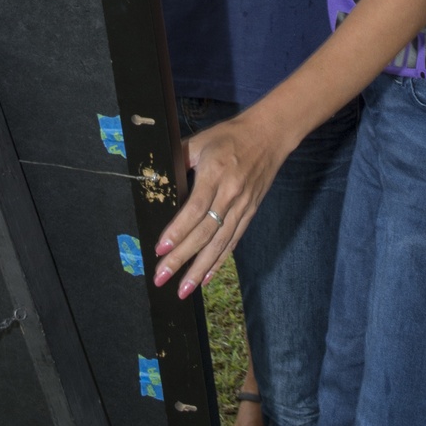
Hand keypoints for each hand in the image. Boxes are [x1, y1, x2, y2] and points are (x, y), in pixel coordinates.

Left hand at [153, 107, 288, 299]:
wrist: (269, 135)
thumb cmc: (229, 136)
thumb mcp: (200, 141)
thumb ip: (178, 160)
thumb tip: (156, 180)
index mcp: (215, 173)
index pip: (195, 209)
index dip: (178, 231)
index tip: (160, 249)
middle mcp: (231, 194)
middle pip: (204, 232)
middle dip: (182, 258)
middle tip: (161, 277)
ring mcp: (243, 206)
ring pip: (219, 244)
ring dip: (200, 269)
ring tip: (182, 290)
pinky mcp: (250, 213)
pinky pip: (233, 242)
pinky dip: (219, 262)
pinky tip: (205, 278)